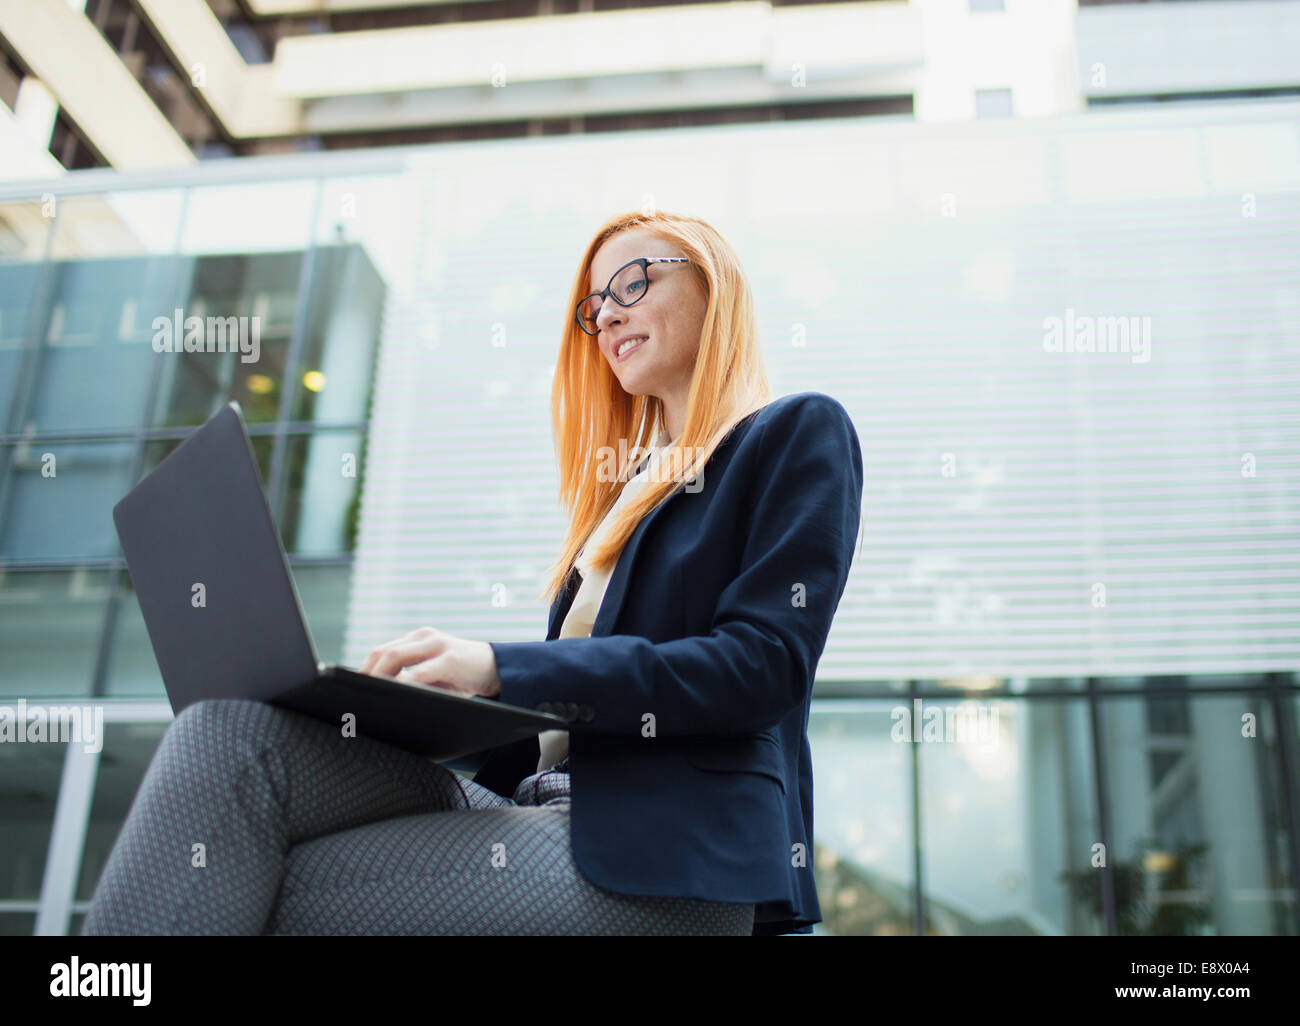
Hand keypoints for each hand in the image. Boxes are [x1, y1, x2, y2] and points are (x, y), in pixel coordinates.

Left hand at [359, 627, 500, 698]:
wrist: (499, 668)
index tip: (351, 687)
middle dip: (366, 673)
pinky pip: (423, 670)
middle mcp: (424, 637)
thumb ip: (410, 679)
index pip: (382, 651)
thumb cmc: (462, 675)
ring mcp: (437, 645)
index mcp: (417, 640)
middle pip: (384, 652)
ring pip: (396, 655)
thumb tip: (381, 696)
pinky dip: (407, 682)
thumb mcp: (433, 675)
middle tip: (353, 694)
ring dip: (379, 675)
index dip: (364, 668)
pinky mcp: (451, 659)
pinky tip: (398, 693)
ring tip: (368, 693)